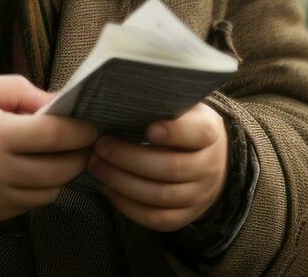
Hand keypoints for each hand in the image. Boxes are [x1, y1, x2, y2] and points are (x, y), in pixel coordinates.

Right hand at [0, 75, 98, 224]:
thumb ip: (22, 92)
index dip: (81, 131)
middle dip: (79, 155)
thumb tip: (58, 103)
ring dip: (59, 176)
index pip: (55, 136)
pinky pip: (28, 206)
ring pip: (49, 193)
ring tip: (54, 158)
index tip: (91, 126)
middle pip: (60, 170)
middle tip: (82, 143)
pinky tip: (29, 173)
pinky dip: (36, 190)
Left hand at [88, 103, 228, 231]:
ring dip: (122, 182)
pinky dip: (128, 206)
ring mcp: (199, 195)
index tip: (148, 128)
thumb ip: (163, 100)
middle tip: (100, 146)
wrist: (212, 161)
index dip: (174, 132)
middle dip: (129, 158)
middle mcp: (209, 166)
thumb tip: (123, 88)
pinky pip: (156, 218)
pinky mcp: (186, 216)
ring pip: (159, 196)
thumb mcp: (183, 107)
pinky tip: (109, 188)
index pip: (198, 133)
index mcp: (210, 132)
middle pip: (170, 168)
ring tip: (96, 165)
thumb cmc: (183, 126)